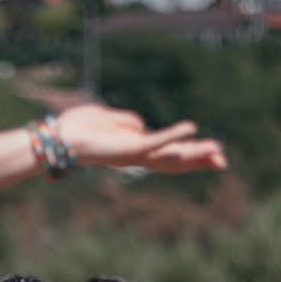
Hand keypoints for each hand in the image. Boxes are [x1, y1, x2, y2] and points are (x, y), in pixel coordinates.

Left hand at [55, 105, 226, 172]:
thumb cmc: (77, 129)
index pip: (166, 153)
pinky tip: (191, 129)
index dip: (188, 153)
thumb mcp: (108, 120)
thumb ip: (126, 122)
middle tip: (222, 161)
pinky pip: (155, 142)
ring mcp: (133, 154)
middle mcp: (136, 156)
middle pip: (174, 161)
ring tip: (216, 150)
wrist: (58, 140)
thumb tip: (140, 124)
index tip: (209, 154)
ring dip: (193, 153)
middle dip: (198, 160)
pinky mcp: (127, 149)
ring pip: (169, 157)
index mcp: (133, 149)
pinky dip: (173, 136)